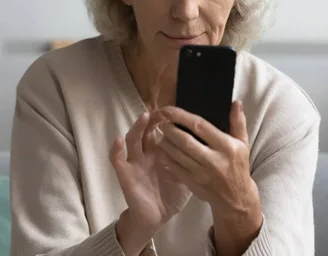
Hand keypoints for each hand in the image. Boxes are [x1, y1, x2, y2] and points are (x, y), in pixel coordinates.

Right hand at [110, 112, 191, 233]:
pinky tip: (118, 140)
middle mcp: (147, 153)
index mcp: (162, 151)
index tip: (177, 110)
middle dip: (153, 119)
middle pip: (147, 130)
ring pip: (132, 139)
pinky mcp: (125, 173)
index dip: (167, 120)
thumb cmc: (172, 195)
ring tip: (145, 117)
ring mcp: (135, 161)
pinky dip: (116, 149)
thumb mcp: (187, 175)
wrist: (157, 217)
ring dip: (137, 127)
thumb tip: (212, 146)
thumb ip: (194, 160)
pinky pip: (117, 160)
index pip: (163, 130)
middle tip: (162, 110)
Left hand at [157, 101, 262, 254]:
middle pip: (185, 140)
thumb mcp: (242, 144)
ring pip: (178, 154)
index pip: (200, 126)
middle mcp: (214, 160)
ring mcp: (202, 173)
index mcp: (227, 147)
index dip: (182, 116)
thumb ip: (238, 122)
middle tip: (162, 121)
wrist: (235, 199)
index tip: (169, 110)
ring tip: (160, 134)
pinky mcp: (193, 184)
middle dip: (170, 129)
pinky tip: (163, 150)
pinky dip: (167, 157)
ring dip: (166, 142)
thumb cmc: (238, 166)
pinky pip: (175, 168)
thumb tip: (236, 102)